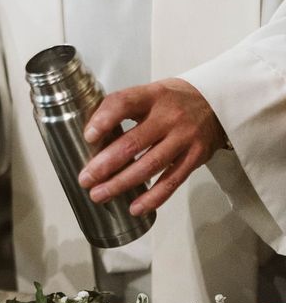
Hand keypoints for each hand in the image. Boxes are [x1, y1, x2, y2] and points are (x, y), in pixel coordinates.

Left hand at [77, 78, 225, 215]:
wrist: (217, 103)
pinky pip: (172, 181)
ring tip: (99, 195)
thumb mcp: (149, 94)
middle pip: (133, 142)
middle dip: (105, 164)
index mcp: (152, 96)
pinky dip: (152, 197)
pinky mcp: (195, 157)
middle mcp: (169, 116)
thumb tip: (89, 137)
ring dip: (121, 183)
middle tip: (85, 179)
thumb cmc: (171, 101)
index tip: (88, 136)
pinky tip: (134, 208)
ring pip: (150, 165)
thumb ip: (123, 110)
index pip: (125, 103)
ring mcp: (184, 138)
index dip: (104, 119)